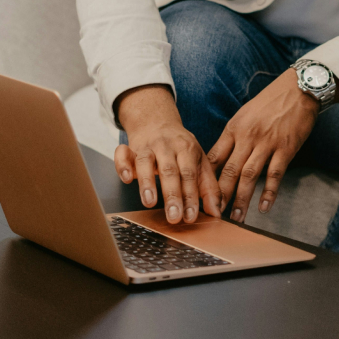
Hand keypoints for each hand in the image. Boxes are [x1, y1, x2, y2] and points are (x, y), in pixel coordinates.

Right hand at [114, 84, 221, 223]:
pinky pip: (123, 154)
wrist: (158, 120)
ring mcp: (148, 146)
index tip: (191, 216)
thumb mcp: (199, 161)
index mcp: (188, 149)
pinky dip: (123, 165)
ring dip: (147, 182)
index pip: (190, 174)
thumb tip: (216, 213)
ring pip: (146, 162)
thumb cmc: (181, 148)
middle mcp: (168, 146)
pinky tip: (127, 179)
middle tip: (174, 217)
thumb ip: (208, 186)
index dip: (191, 196)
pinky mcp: (130, 148)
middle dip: (172, 195)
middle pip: (170, 170)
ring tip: (149, 202)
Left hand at [205, 69, 322, 222]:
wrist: (298, 88)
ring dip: (242, 199)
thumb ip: (233, 136)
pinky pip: (275, 174)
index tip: (200, 197)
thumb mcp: (245, 114)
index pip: (215, 158)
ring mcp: (267, 143)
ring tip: (236, 217)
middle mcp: (248, 137)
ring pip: (249, 176)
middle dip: (221, 196)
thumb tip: (219, 159)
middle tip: (214, 216)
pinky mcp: (286, 148)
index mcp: (234, 128)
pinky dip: (269, 192)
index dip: (206, 180)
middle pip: (229, 171)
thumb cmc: (271, 101)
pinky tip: (264, 207)